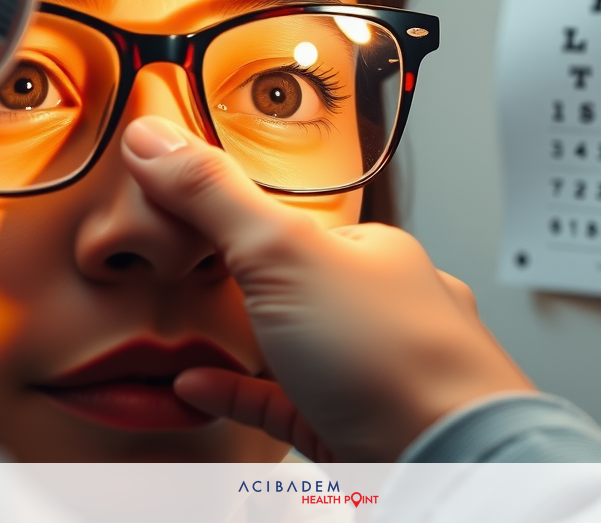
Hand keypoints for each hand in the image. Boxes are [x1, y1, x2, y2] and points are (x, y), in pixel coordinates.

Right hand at [121, 116, 534, 460]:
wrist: (446, 461)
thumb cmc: (395, 355)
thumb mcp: (283, 251)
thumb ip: (215, 196)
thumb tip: (154, 138)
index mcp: (371, 253)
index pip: (294, 220)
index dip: (235, 214)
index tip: (180, 209)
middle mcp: (376, 309)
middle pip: (296, 284)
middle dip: (241, 283)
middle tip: (181, 277)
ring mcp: (365, 370)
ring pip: (292, 346)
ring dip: (237, 340)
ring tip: (185, 331)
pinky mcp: (348, 427)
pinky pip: (281, 403)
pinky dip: (236, 392)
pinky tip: (196, 386)